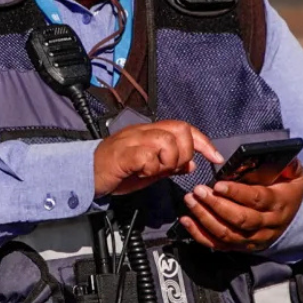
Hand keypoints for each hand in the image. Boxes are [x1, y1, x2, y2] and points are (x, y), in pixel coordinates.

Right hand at [93, 120, 222, 196]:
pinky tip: (141, 172)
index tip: (216, 157)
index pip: (184, 128)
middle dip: (184, 154)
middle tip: (170, 168)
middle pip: (180, 131)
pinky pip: (147, 156)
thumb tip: (192, 164)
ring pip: (167, 142)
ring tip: (153, 171)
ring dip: (167, 162)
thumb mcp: (150, 170)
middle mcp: (144, 132)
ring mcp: (133, 141)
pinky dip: (150, 167)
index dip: (204, 142)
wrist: (86, 174)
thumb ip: (170, 165)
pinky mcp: (123, 154)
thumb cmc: (116, 172)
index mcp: (151, 133)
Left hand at [180, 161, 302, 252]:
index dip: (237, 193)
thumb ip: (287, 165)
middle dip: (216, 205)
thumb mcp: (295, 175)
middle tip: (199, 191)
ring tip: (191, 201)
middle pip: (240, 219)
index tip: (218, 184)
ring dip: (205, 218)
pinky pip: (218, 245)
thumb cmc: (288, 190)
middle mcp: (267, 225)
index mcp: (278, 204)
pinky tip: (187, 221)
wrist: (293, 218)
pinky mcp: (241, 246)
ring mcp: (253, 239)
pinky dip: (200, 235)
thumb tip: (279, 156)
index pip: (256, 200)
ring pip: (227, 234)